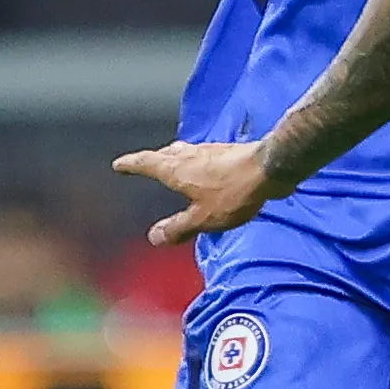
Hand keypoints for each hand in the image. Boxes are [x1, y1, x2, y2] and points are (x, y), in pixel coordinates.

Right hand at [112, 140, 281, 243]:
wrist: (270, 168)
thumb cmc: (233, 193)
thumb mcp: (203, 218)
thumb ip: (179, 227)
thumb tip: (154, 237)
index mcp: (176, 169)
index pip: (147, 163)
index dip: (132, 164)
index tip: (119, 164)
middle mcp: (190, 155)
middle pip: (165, 154)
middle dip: (153, 159)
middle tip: (144, 162)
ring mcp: (211, 151)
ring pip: (186, 152)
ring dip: (175, 157)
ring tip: (172, 162)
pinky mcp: (230, 153)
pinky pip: (204, 156)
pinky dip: (196, 161)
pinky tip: (206, 167)